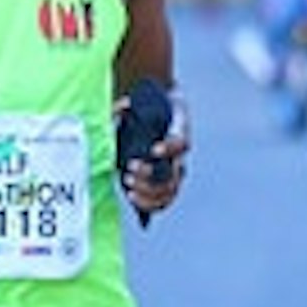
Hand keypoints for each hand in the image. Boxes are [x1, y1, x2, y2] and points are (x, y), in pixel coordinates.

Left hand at [121, 95, 189, 221]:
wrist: (156, 119)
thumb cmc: (147, 111)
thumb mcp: (140, 103)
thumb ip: (126, 107)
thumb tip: (124, 106)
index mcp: (178, 133)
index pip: (182, 143)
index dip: (170, 148)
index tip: (154, 150)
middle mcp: (179, 156)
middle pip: (174, 174)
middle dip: (151, 175)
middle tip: (130, 167)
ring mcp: (172, 174)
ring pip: (169, 191)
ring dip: (148, 192)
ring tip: (128, 183)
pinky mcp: (162, 186)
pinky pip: (162, 202)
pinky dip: (148, 203)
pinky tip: (131, 196)